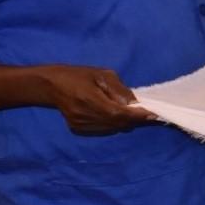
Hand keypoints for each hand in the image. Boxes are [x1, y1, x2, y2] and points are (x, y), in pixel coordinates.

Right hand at [34, 65, 155, 134]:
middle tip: (149, 114)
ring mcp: (80, 124)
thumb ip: (119, 90)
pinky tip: (117, 116)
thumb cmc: (78, 75)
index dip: (137, 116)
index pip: (118, 113)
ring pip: (111, 129)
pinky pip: (103, 129)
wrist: (51, 85)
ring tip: (135, 114)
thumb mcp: (101, 75)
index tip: (153, 114)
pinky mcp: (77, 129)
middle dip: (134, 119)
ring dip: (125, 123)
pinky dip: (114, 124)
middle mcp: (84, 115)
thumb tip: (135, 103)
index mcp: (89, 99)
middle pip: (117, 124)